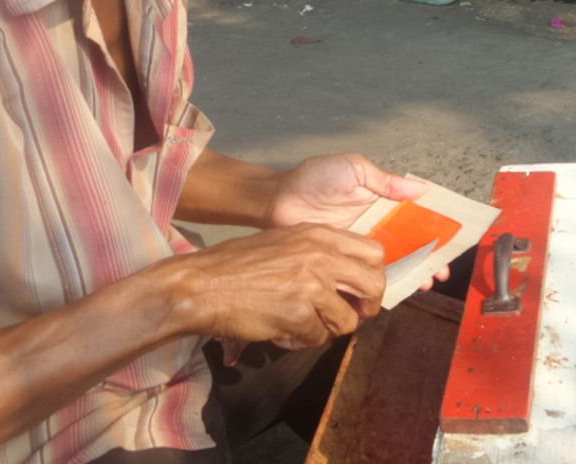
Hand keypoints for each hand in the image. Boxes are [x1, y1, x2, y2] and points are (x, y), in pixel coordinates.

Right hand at [173, 223, 386, 348]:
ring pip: (348, 320)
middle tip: (350, 315)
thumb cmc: (237, 266)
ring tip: (301, 324)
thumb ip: (319, 254)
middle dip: (367, 307)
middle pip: (374, 285)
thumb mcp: (285, 243)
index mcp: (318, 234)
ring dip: (327, 329)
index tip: (361, 292)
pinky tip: (282, 331)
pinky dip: (301, 341)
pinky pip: (318, 338)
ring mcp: (311, 284)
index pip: (374, 252)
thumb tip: (350, 279)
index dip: (373, 277)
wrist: (201, 284)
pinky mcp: (299, 313)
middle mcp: (320, 255)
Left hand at [269, 155, 451, 289]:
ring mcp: (362, 244)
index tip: (452, 242)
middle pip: (411, 243)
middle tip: (441, 272)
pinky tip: (398, 291)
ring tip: (426, 283)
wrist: (279, 201)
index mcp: (382, 202)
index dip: (435, 228)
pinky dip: (385, 282)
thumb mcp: (354, 170)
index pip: (416, 216)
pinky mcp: (346, 260)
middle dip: (430, 257)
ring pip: (395, 261)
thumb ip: (385, 181)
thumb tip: (422, 188)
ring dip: (413, 272)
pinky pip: (370, 273)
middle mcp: (377, 225)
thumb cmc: (315, 179)